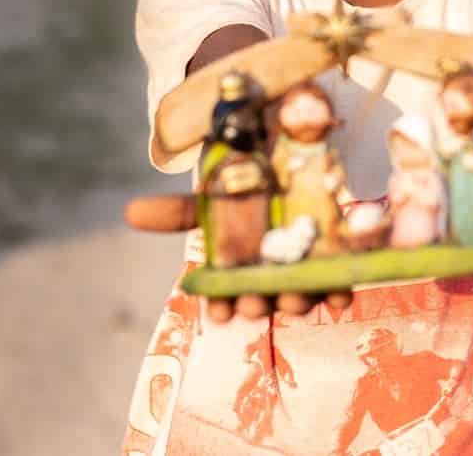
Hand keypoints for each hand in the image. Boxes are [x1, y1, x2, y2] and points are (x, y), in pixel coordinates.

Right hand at [123, 194, 353, 323]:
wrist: (296, 157)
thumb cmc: (251, 187)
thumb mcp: (216, 194)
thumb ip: (181, 209)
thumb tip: (130, 212)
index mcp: (238, 265)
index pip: (225, 294)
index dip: (221, 306)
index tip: (218, 315)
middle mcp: (272, 271)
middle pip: (264, 296)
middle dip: (257, 303)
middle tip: (253, 303)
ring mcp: (308, 266)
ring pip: (301, 292)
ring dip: (296, 299)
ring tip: (292, 296)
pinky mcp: (341, 257)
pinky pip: (343, 278)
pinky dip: (341, 287)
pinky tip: (340, 293)